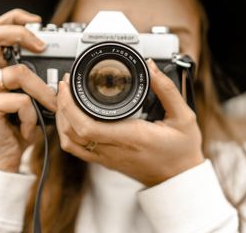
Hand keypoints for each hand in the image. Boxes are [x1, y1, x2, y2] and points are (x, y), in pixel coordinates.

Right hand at [0, 9, 55, 171]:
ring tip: (49, 108)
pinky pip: (21, 101)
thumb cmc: (19, 126)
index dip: (14, 18)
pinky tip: (29, 129)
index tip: (37, 21)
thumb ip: (34, 79)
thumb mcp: (29, 97)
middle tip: (42, 46)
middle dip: (20, 33)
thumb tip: (61, 66)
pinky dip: (33, 116)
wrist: (4, 158)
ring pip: (18, 73)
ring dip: (42, 92)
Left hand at [55, 59, 204, 185]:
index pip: (87, 126)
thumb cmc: (182, 150)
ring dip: (61, 120)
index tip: (69, 84)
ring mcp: (107, 158)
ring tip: (64, 98)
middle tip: (65, 85)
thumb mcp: (184, 117)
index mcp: (131, 137)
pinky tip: (71, 118)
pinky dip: (67, 133)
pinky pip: (77, 150)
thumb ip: (167, 90)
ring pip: (70, 143)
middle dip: (61, 105)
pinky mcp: (105, 162)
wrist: (180, 179)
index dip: (69, 105)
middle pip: (71, 132)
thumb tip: (151, 68)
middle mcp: (114, 149)